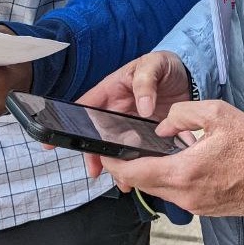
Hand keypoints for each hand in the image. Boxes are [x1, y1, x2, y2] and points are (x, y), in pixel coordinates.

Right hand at [77, 51, 192, 176]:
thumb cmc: (165, 64)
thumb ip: (146, 82)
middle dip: (95, 154)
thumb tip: (143, 107)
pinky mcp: (149, 134)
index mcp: (112, 90)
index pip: (85, 108)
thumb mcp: (153, 64)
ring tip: (123, 180)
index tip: (53, 143)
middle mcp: (118, 109)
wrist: (191, 74)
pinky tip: (145, 176)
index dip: (67, 124)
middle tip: (96, 170)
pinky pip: (141, 152)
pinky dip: (142, 164)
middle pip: (98, 135)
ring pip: (118, 148)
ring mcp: (133, 124)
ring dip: (119, 164)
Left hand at [97, 100, 243, 217]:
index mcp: (184, 173)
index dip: (116, 164)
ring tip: (152, 152)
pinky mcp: (208, 210)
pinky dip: (172, 180)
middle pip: (144, 185)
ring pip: (161, 191)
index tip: (107, 153)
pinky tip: (180, 162)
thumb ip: (181, 115)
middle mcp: (187, 196)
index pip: (135, 174)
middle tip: (125, 148)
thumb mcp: (217, 113)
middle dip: (131, 168)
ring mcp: (198, 207)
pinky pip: (179, 195)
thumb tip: (161, 127)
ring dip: (152, 174)